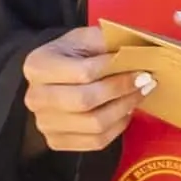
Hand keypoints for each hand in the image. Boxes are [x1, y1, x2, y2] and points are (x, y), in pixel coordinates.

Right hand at [21, 25, 145, 152]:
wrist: (51, 79)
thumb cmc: (71, 56)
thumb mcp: (84, 38)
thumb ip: (107, 41)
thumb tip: (139, 51)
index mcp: (38, 66)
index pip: (82, 72)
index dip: (114, 70)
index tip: (139, 66)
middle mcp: (35, 97)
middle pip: (85, 101)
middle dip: (121, 91)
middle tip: (145, 81)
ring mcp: (44, 123)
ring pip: (94, 125)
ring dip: (124, 109)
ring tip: (139, 95)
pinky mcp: (56, 142)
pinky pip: (96, 142)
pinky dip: (117, 127)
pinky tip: (125, 112)